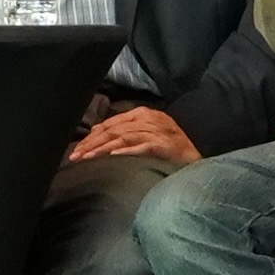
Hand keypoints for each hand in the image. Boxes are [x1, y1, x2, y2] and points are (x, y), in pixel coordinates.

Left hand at [63, 104, 199, 169]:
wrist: (199, 159)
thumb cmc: (172, 149)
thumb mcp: (147, 135)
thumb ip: (126, 134)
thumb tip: (97, 136)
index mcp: (144, 114)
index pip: (111, 124)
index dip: (91, 137)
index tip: (77, 149)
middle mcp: (150, 120)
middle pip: (114, 130)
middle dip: (92, 144)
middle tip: (75, 156)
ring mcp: (158, 132)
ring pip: (124, 138)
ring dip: (103, 148)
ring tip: (87, 158)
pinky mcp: (165, 146)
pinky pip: (143, 147)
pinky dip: (127, 151)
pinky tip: (113, 157)